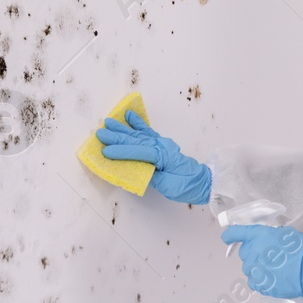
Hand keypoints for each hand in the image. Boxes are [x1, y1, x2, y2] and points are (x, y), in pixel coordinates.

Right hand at [96, 110, 211, 203]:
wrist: (201, 182)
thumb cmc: (185, 185)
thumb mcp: (167, 185)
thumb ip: (150, 175)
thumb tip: (132, 168)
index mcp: (162, 156)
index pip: (138, 152)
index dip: (121, 152)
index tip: (105, 152)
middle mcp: (161, 146)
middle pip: (135, 140)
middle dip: (116, 137)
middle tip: (100, 133)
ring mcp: (161, 143)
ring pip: (139, 135)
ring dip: (122, 129)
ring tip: (108, 122)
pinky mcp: (161, 144)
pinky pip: (147, 132)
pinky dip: (137, 124)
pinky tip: (129, 116)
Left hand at [221, 224, 302, 297]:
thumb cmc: (301, 249)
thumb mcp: (283, 233)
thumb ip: (267, 235)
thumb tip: (261, 239)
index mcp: (258, 236)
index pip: (234, 233)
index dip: (229, 235)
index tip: (227, 238)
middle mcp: (252, 252)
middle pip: (244, 253)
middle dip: (253, 253)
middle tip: (269, 256)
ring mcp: (255, 270)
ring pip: (249, 269)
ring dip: (258, 268)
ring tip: (275, 268)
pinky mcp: (260, 284)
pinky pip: (254, 282)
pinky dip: (262, 280)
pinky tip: (274, 277)